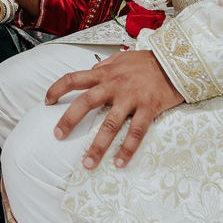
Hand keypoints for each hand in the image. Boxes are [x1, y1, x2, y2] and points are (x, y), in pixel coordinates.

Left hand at [46, 50, 184, 169]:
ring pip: (109, 124)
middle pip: (85, 103)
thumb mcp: (121, 58)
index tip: (47, 102)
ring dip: (97, 146)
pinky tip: (119, 163)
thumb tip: (90, 71)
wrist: (175, 61)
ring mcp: (131, 98)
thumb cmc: (147, 61)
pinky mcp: (148, 108)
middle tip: (58, 136)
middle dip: (69, 121)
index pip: (73, 78)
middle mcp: (114, 85)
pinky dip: (127, 149)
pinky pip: (136, 132)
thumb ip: (104, 66)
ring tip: (88, 164)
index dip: (57, 89)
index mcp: (104, 73)